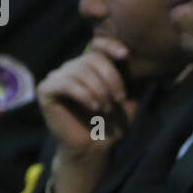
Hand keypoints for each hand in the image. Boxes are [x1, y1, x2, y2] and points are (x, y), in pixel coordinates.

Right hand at [37, 37, 135, 158]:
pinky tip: (93, 107)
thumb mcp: (128, 98)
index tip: (126, 55)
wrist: (94, 148)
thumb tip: (147, 60)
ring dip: (98, 90)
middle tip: (119, 99)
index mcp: (90, 66)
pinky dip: (83, 94)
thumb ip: (133, 78)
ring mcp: (57, 77)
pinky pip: (65, 83)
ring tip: (106, 108)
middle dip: (110, 78)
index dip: (110, 45)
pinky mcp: (46, 90)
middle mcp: (72, 68)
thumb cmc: (111, 123)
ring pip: (80, 70)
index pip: (97, 44)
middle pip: (92, 58)